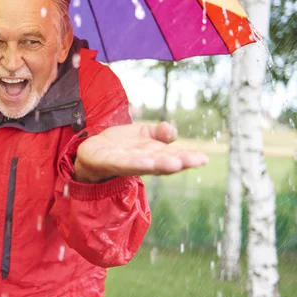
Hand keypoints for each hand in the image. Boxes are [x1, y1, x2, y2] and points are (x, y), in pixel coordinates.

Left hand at [74, 122, 208, 181]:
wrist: (92, 150)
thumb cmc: (122, 145)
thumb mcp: (144, 134)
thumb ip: (159, 132)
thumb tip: (172, 132)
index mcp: (153, 155)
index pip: (172, 157)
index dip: (187, 158)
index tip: (203, 159)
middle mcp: (142, 162)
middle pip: (162, 163)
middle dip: (178, 162)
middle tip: (196, 161)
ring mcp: (125, 163)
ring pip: (144, 165)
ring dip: (159, 165)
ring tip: (174, 164)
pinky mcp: (108, 161)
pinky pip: (122, 163)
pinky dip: (134, 163)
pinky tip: (146, 161)